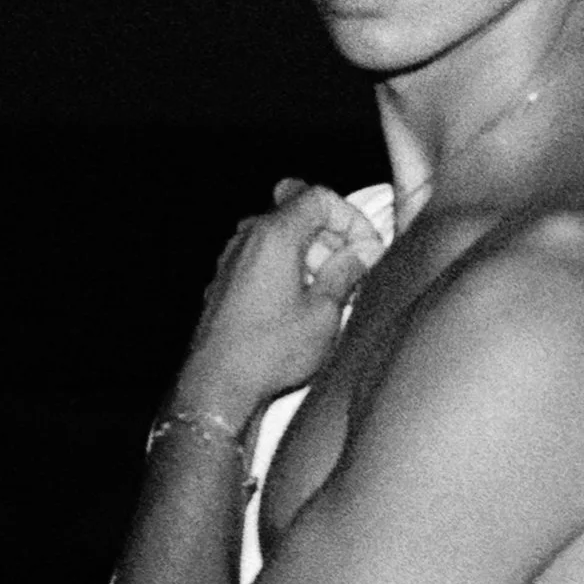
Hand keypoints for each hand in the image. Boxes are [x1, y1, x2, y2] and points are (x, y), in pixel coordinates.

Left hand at [175, 180, 388, 418]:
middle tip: (351, 273)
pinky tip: (301, 306)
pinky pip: (263, 258)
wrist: (216, 385)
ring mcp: (232, 257)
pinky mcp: (226, 280)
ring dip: (310, 254)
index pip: (319, 197)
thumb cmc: (269, 351)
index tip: (366, 249)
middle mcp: (248, 237)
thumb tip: (365, 250)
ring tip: (329, 295)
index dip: (351, 218)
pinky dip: (288, 269)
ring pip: (280, 235)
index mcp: (274, 234)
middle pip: (298, 211)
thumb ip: (347, 272)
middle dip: (331, 236)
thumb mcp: (324, 312)